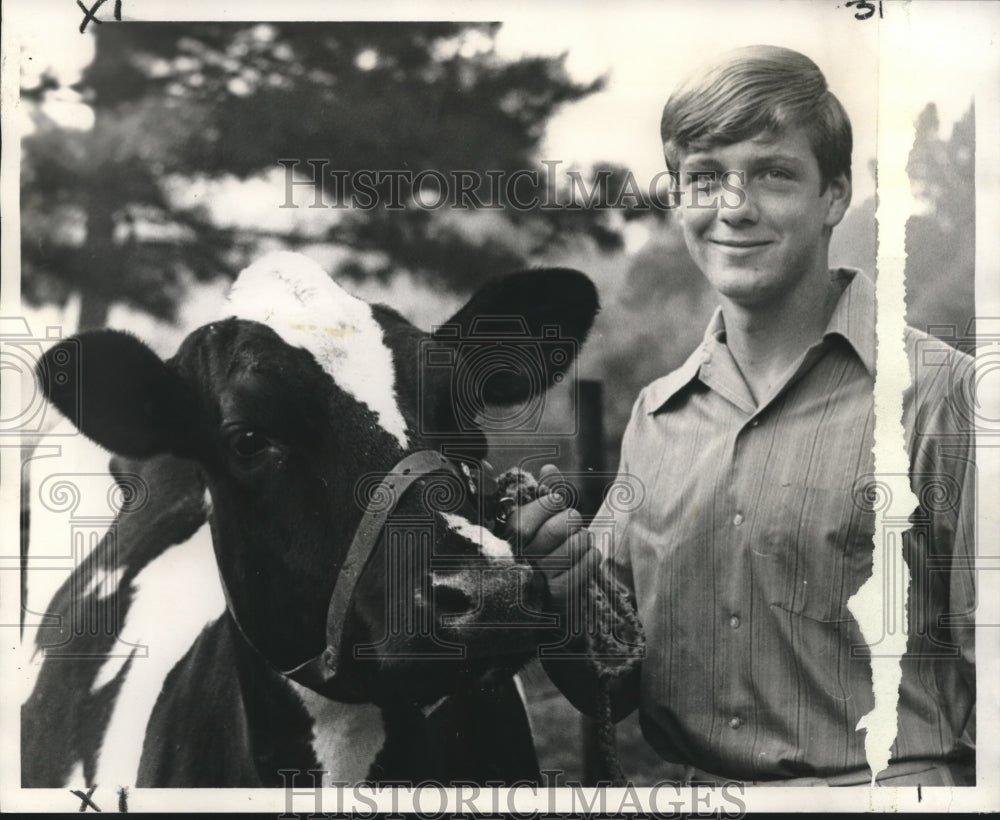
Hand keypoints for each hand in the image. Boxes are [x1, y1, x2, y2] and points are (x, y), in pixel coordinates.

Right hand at [508, 464, 600, 607]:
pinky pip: (584, 569)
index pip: (538, 510)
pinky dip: (592, 558)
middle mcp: (521, 556)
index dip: (552, 502)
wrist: (536, 589)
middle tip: (571, 523)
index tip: (557, 502)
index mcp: (509, 533)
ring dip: (583, 539)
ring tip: (579, 540)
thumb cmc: (538, 543)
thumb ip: (544, 490)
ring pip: (575, 546)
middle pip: (559, 527)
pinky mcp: (557, 595)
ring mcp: (539, 577)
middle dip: (571, 520)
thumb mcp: (536, 515)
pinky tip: (588, 555)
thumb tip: (550, 466)